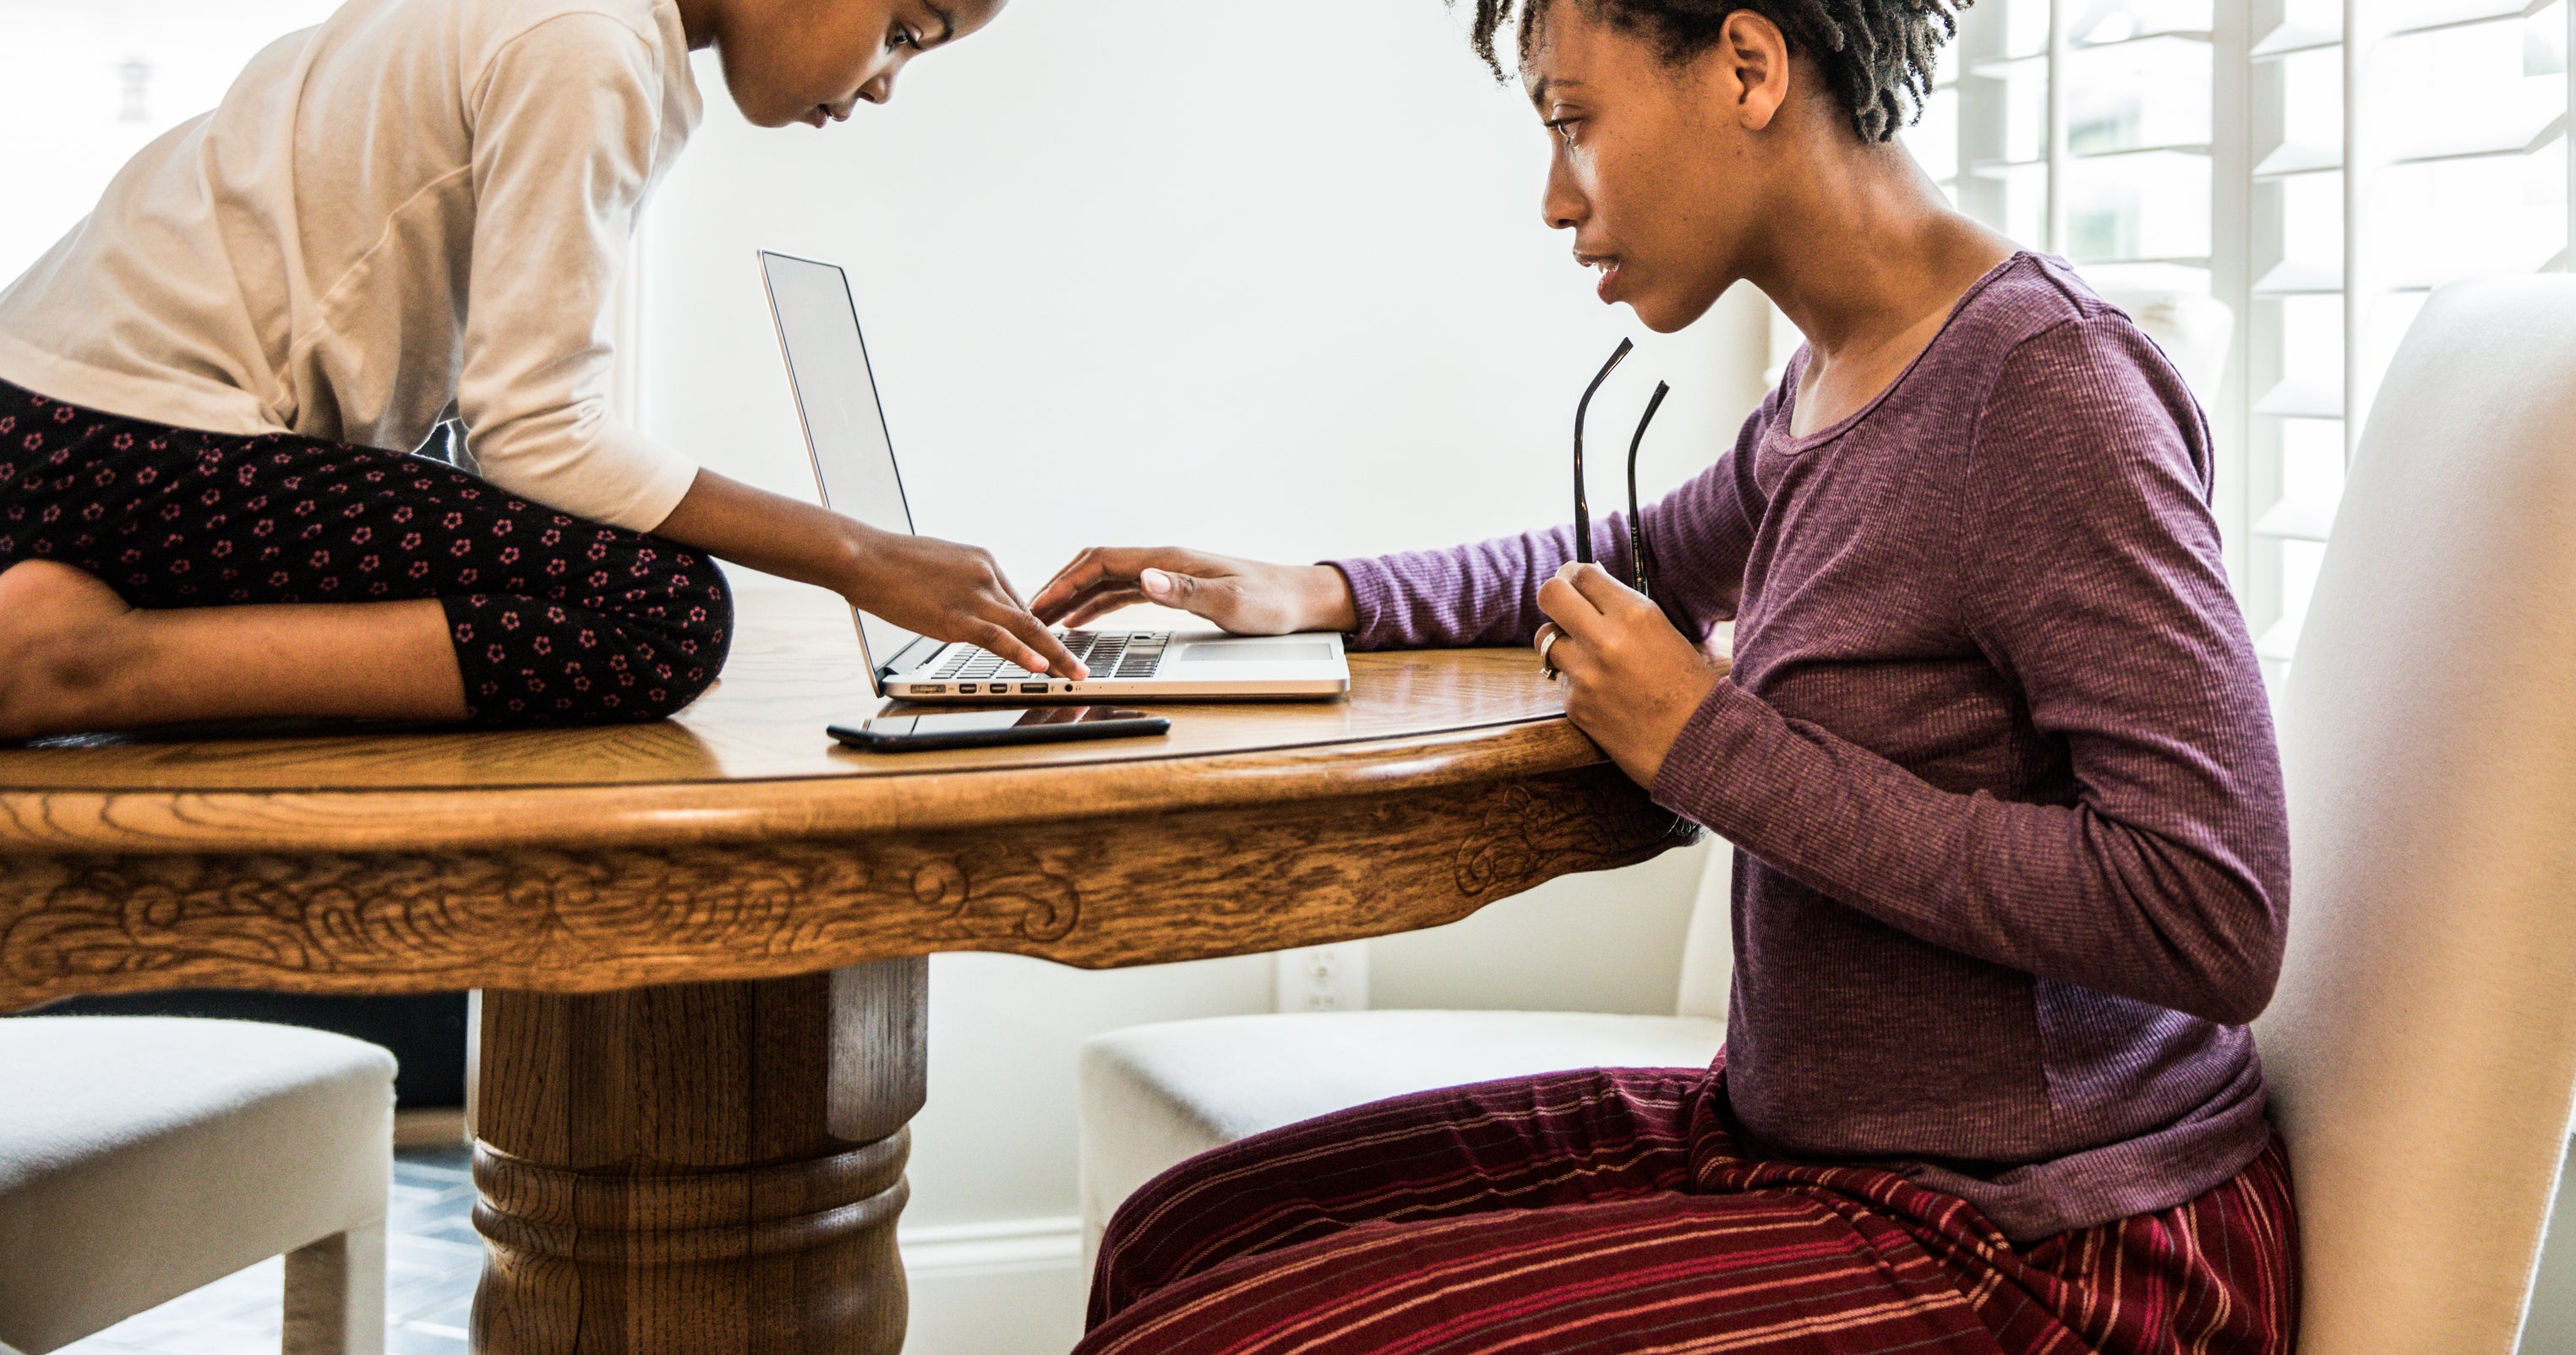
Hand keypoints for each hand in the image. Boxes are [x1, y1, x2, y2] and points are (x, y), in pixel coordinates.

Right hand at [839, 523, 1087, 677]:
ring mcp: (974, 596)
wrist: (864, 556)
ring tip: (1075, 673)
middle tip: (1079, 665)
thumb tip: (960, 602)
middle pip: (1032, 615)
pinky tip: (1041, 667)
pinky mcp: (956, 617)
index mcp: (983, 561)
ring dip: (1056, 655)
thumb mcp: (937, 565)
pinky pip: (998, 639)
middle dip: (1059, 644)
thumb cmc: (890, 561)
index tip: (1045, 648)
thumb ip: (959, 584)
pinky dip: (1023, 654)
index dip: (1031, 631)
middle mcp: (986, 576)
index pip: (1015, 601)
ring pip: (1027, 629)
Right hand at [1032, 547, 1358, 634]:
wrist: (1301, 600)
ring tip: (1044, 620)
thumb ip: (1184, 592)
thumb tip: (1143, 579)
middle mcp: (1163, 563)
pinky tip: (1082, 622)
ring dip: (1073, 599)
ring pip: (1105, 582)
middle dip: (1059, 588)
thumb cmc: (1271, 601)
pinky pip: (1122, 595)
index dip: (1065, 580)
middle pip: (1096, 568)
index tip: (1039, 602)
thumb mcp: (1229, 602)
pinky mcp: (1174, 590)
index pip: (1102, 561)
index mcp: (1168, 560)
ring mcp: (1167, 575)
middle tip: (1028, 614)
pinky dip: (1096, 606)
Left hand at [1536, 562, 1728, 786]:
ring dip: (1559, 640)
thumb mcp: (1664, 633)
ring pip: (1545, 639)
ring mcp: (1586, 674)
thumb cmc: (1688, 686)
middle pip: (1550, 595)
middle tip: (1562, 605)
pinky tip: (1602, 690)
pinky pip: (1561, 678)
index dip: (1574, 574)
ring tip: (1584, 651)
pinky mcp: (1575, 705)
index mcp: (1636, 615)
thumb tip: (1586, 583)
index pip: (1582, 575)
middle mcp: (1605, 640)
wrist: (1697, 744)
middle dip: (1553, 594)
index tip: (1573, 580)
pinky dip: (1574, 679)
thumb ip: (1624, 609)